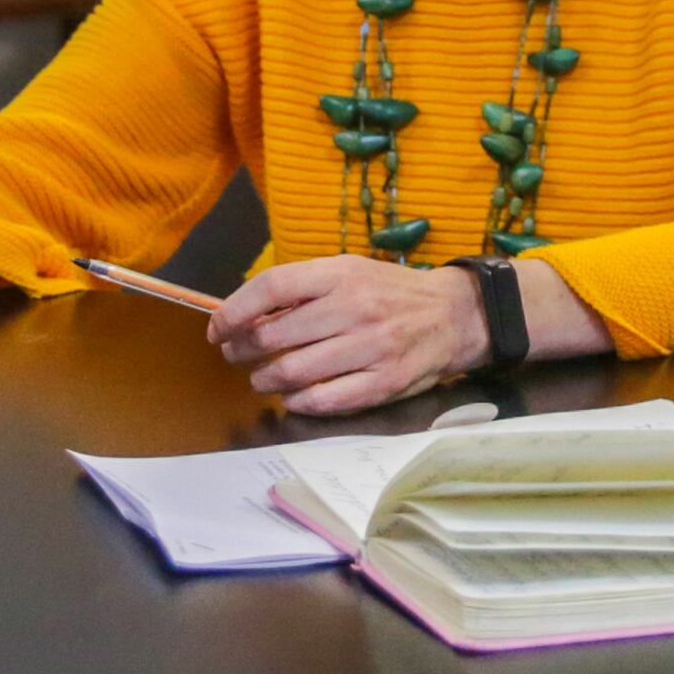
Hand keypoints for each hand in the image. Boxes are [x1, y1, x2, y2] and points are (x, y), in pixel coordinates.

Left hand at [207, 254, 487, 415]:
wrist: (455, 314)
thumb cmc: (390, 293)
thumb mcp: (349, 272)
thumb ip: (303, 288)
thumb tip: (245, 312)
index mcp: (342, 274)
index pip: (272, 287)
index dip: (235, 310)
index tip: (219, 328)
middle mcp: (356, 308)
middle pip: (275, 335)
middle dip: (243, 350)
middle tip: (237, 355)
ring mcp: (372, 347)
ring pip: (294, 372)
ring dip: (266, 379)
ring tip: (263, 378)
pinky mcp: (385, 382)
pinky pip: (325, 400)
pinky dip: (299, 402)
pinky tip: (294, 397)